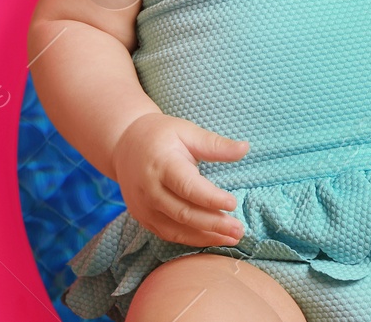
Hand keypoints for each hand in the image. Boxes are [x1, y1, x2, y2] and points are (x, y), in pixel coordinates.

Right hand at [112, 112, 250, 246]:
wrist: (124, 145)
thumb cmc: (161, 135)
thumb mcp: (187, 131)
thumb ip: (215, 144)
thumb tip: (245, 148)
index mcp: (161, 164)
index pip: (187, 187)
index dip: (211, 198)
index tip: (233, 203)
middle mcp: (149, 189)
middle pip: (183, 213)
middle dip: (213, 224)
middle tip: (239, 229)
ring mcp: (144, 207)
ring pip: (176, 229)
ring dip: (206, 236)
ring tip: (232, 238)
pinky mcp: (143, 218)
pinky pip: (168, 234)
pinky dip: (192, 239)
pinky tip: (212, 238)